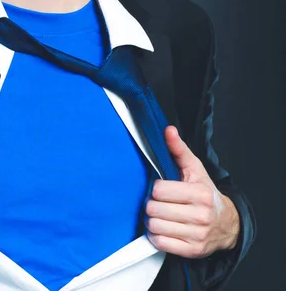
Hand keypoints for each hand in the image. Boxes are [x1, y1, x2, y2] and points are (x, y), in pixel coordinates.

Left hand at [145, 126, 239, 258]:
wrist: (227, 224)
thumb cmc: (205, 193)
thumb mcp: (195, 169)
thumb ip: (179, 149)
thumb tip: (168, 130)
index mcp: (200, 194)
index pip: (159, 191)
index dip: (156, 189)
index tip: (161, 189)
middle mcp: (200, 216)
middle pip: (154, 209)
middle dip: (152, 205)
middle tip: (158, 203)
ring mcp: (197, 235)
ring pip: (155, 227)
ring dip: (152, 220)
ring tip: (159, 215)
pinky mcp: (192, 250)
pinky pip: (160, 243)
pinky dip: (156, 236)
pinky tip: (162, 228)